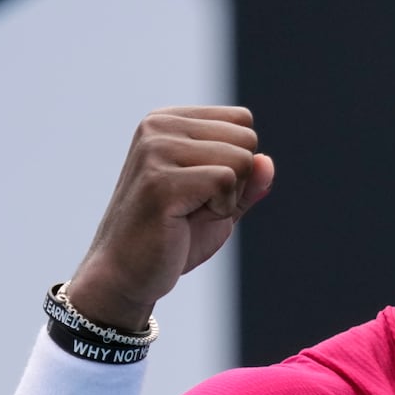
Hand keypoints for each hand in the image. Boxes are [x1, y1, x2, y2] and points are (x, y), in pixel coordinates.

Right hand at [65, 106, 274, 330]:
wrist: (127, 273)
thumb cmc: (174, 236)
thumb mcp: (223, 201)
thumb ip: (249, 180)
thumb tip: (266, 161)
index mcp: (168, 121)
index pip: (242, 121)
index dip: (238, 162)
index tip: (200, 187)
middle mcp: (157, 127)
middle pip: (246, 138)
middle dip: (236, 181)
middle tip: (193, 204)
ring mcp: (155, 150)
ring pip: (241, 159)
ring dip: (227, 198)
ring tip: (186, 212)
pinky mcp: (160, 181)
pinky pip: (226, 181)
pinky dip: (220, 210)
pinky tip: (184, 221)